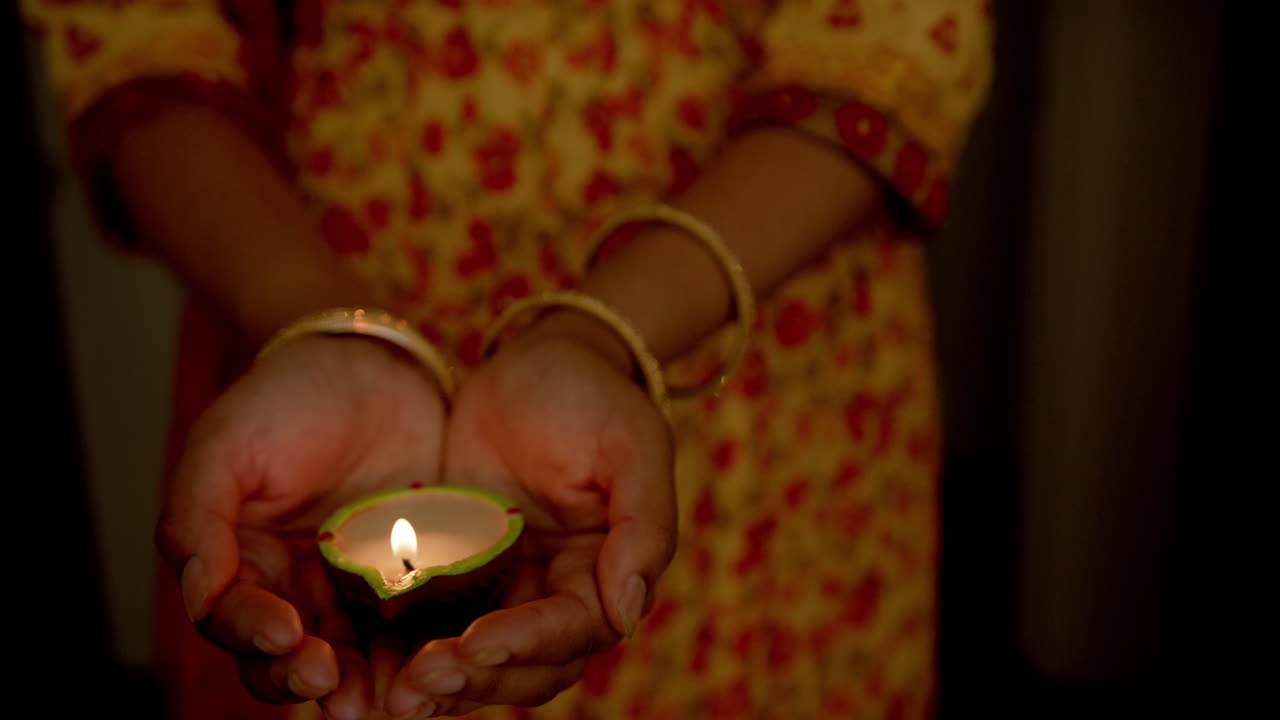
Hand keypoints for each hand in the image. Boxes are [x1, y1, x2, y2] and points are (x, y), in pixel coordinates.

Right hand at [155, 335, 446, 717]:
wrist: (377, 365)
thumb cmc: (289, 398)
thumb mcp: (226, 445)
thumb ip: (198, 520)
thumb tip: (198, 595)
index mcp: (242, 562)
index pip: (236, 620)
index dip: (256, 636)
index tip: (285, 636)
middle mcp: (297, 588)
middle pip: (291, 657)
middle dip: (306, 676)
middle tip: (329, 680)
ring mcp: (358, 588)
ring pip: (354, 655)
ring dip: (363, 684)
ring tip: (382, 698)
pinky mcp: (417, 580)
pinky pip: (415, 627)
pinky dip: (419, 651)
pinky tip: (431, 663)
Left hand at [384, 320, 676, 717]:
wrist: (537, 359)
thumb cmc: (595, 396)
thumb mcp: (633, 446)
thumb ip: (645, 527)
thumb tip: (629, 613)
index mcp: (607, 571)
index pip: (573, 629)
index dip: (527, 643)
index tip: (475, 644)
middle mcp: (558, 593)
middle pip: (524, 665)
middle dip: (475, 678)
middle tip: (418, 681)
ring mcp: (505, 587)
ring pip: (476, 659)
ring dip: (439, 681)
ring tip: (390, 693)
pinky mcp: (457, 573)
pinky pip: (432, 623)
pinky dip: (405, 649)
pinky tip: (365, 661)